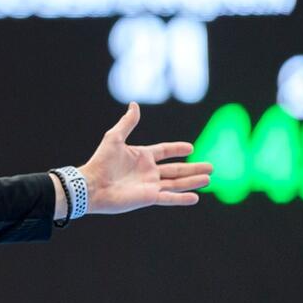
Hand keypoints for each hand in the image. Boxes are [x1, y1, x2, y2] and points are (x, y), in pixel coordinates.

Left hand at [78, 102, 211, 213]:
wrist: (91, 185)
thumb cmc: (101, 162)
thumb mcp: (114, 138)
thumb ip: (127, 122)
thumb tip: (134, 104)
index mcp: (142, 156)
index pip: (165, 151)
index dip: (177, 149)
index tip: (191, 147)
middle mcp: (148, 171)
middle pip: (176, 169)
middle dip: (193, 168)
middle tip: (211, 167)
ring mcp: (149, 185)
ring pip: (176, 183)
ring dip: (192, 181)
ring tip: (208, 179)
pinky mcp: (148, 198)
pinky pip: (169, 198)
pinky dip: (181, 198)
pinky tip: (196, 198)